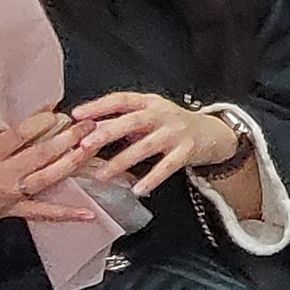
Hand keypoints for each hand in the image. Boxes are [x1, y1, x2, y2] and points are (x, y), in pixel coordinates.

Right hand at [0, 110, 102, 230]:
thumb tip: (23, 127)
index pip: (17, 135)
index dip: (39, 123)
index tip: (57, 111)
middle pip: (39, 156)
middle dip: (67, 139)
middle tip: (89, 125)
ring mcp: (7, 197)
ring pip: (46, 179)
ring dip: (72, 164)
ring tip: (92, 149)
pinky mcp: (10, 213)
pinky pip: (41, 212)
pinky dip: (65, 213)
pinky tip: (88, 212)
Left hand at [69, 89, 241, 197]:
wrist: (213, 133)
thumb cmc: (172, 126)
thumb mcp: (149, 117)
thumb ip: (122, 122)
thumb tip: (86, 130)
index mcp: (149, 102)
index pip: (120, 99)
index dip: (98, 106)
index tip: (76, 115)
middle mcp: (162, 114)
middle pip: (131, 121)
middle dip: (106, 133)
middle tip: (84, 146)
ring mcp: (175, 132)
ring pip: (145, 147)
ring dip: (122, 161)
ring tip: (102, 175)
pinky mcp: (187, 150)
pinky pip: (167, 166)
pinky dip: (152, 178)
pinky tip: (138, 190)